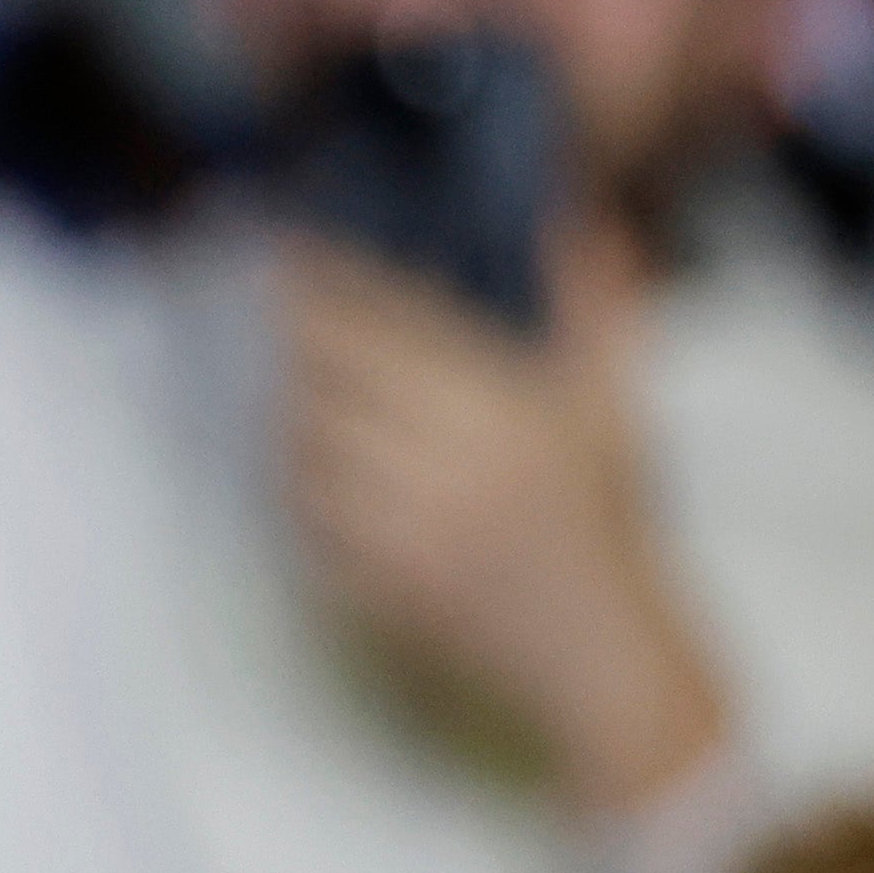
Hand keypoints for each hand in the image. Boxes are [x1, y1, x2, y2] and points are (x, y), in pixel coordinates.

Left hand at [274, 212, 724, 815]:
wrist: (599, 650)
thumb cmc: (608, 524)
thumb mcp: (612, 408)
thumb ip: (591, 308)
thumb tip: (573, 222)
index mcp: (501, 416)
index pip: (387, 332)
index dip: (329, 289)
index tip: (292, 256)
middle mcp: (446, 469)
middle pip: (329, 385)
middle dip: (290, 344)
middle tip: (261, 312)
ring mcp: (404, 533)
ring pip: (304, 451)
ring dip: (284, 413)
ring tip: (273, 383)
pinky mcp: (376, 586)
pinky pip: (304, 522)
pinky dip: (291, 486)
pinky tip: (293, 462)